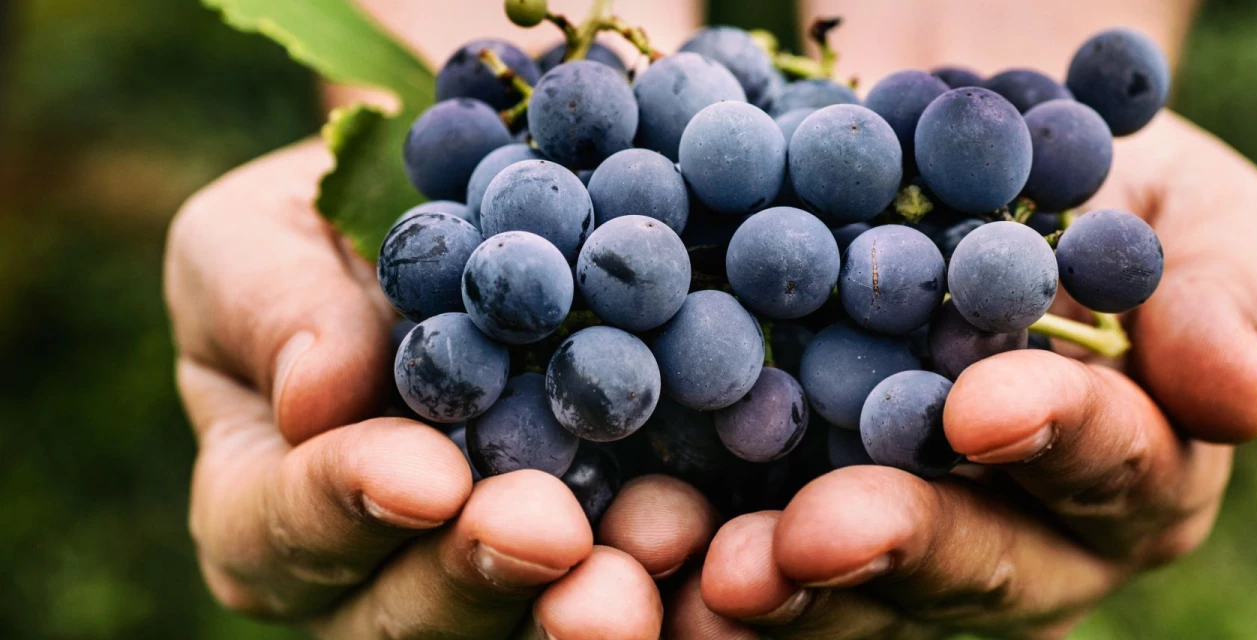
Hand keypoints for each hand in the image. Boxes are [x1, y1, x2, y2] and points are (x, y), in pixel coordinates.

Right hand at [165, 140, 719, 638]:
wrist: (454, 235)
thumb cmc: (325, 236)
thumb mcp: (261, 237)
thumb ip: (271, 306)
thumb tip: (318, 392)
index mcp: (263, 511)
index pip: (281, 530)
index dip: (349, 505)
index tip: (426, 474)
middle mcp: (368, 581)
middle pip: (407, 615)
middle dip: (482, 577)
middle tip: (553, 532)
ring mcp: (488, 590)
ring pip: (523, 628)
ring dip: (589, 602)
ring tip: (660, 543)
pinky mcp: (596, 568)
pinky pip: (633, 594)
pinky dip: (685, 584)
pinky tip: (729, 548)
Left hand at [671, 111, 1256, 638]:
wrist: (948, 164)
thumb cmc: (1089, 178)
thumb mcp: (1185, 202)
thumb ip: (1220, 290)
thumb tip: (1243, 396)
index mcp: (1138, 466)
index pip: (1110, 461)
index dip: (1055, 436)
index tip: (983, 405)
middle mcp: (1033, 537)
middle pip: (979, 565)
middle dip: (898, 549)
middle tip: (813, 537)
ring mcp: (912, 544)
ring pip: (862, 599)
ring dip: (786, 594)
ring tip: (714, 575)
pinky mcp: (803, 528)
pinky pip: (766, 570)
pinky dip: (705, 571)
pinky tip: (648, 557)